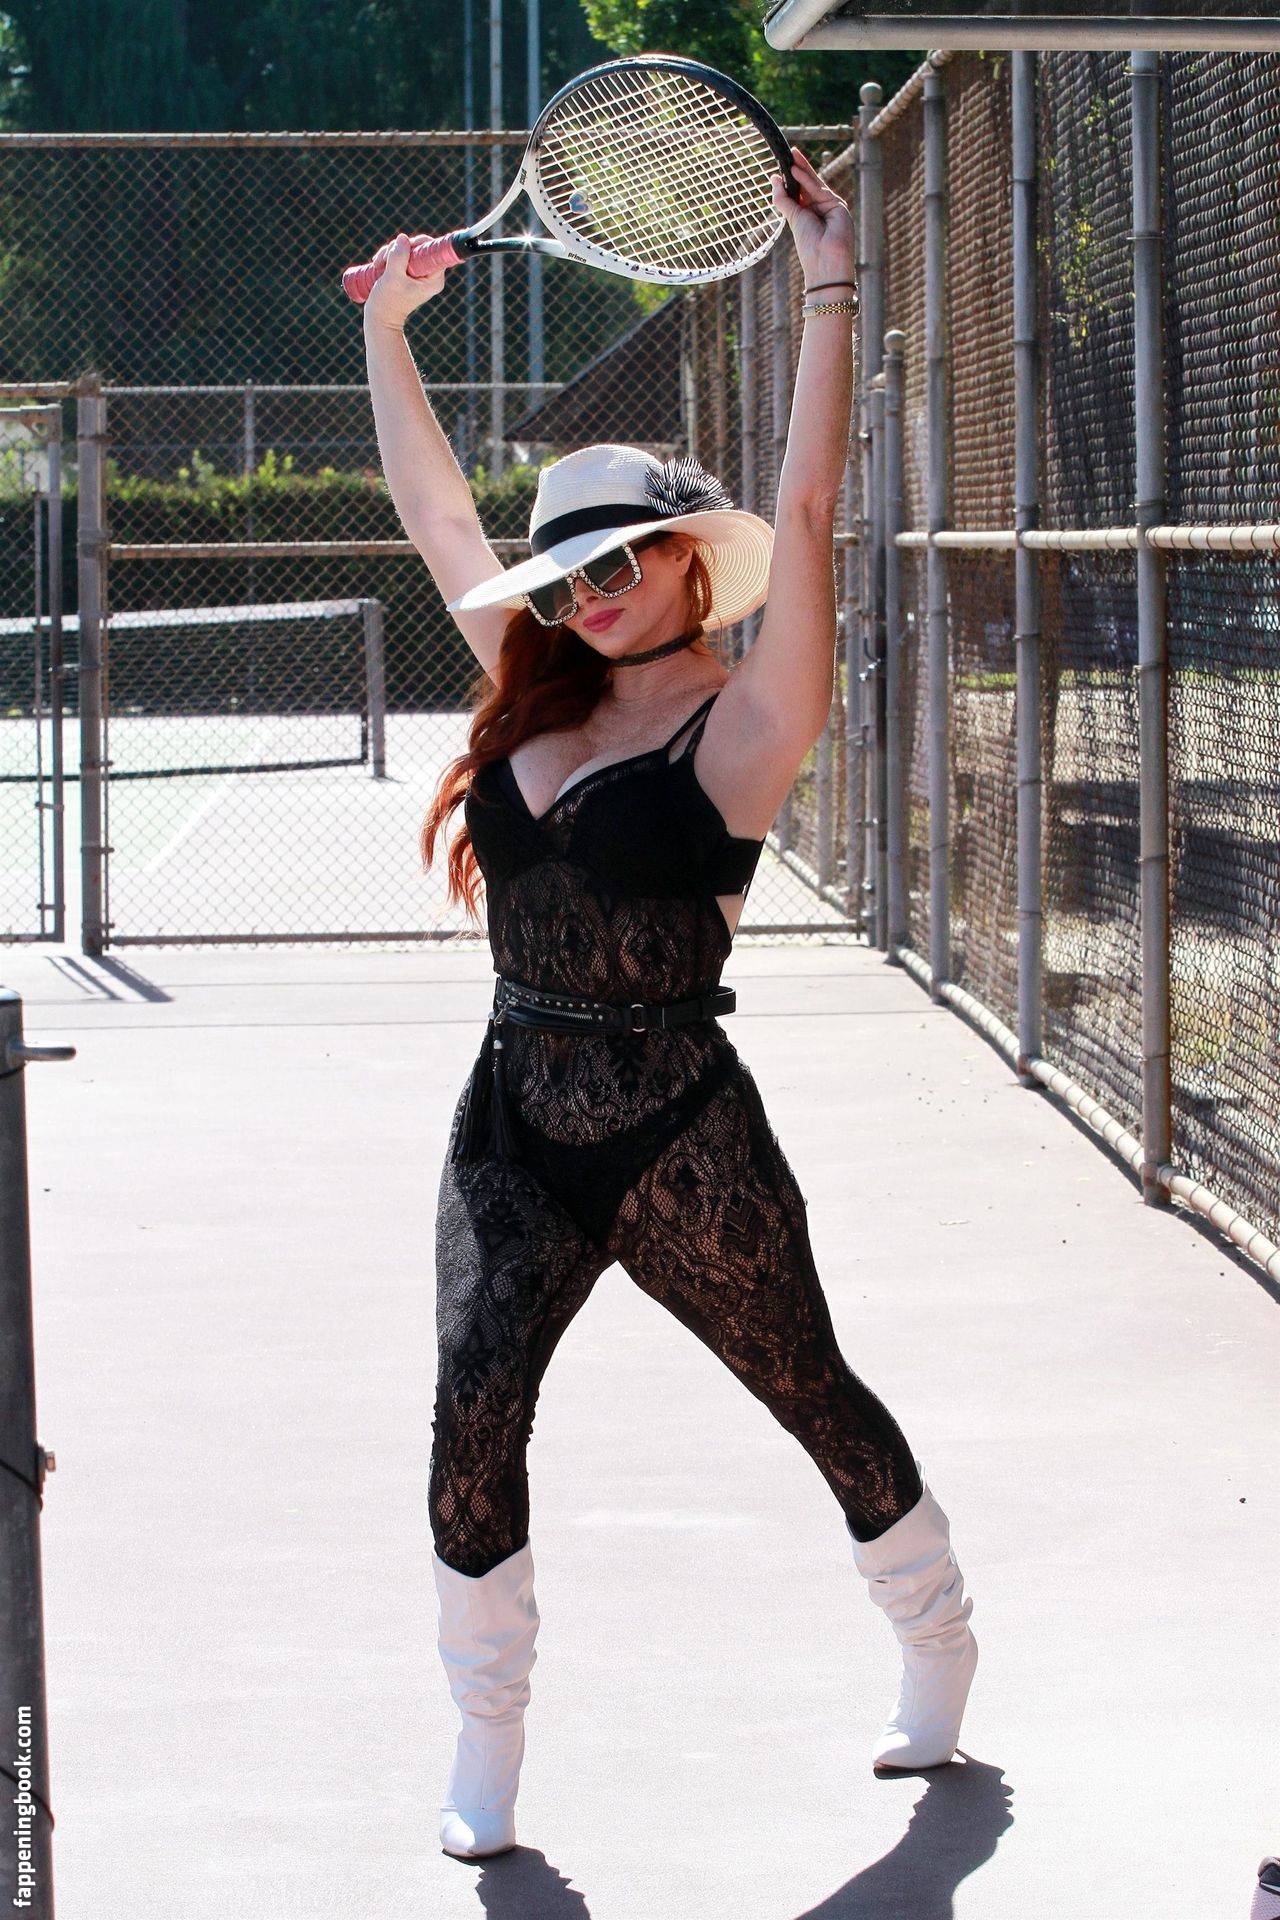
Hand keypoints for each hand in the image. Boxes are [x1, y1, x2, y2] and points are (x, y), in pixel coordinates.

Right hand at [362, 232, 447, 330]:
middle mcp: (429, 275)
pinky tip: (378, 264)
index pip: (433, 250)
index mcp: (434, 279)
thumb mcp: (393, 278)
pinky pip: (400, 255)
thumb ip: (399, 257)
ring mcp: (418, 273)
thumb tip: (403, 238)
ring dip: (390, 252)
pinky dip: (388, 256)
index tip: (403, 248)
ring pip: (406, 249)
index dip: (418, 243)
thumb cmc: (388, 302)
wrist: (380, 318)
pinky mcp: (407, 273)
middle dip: (399, 248)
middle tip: (385, 258)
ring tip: (378, 264)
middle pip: (418, 246)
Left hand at [769, 147, 856, 297]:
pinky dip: (807, 180)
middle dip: (799, 169)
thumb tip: (774, 180)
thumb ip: (783, 200)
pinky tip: (796, 171)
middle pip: (809, 185)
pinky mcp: (838, 206)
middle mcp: (820, 209)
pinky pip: (820, 189)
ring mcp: (830, 206)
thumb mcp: (793, 219)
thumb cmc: (809, 246)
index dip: (792, 179)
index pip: (800, 192)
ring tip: (791, 157)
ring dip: (802, 170)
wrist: (825, 263)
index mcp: (808, 214)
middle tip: (790, 153)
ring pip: (814, 184)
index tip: (782, 167)